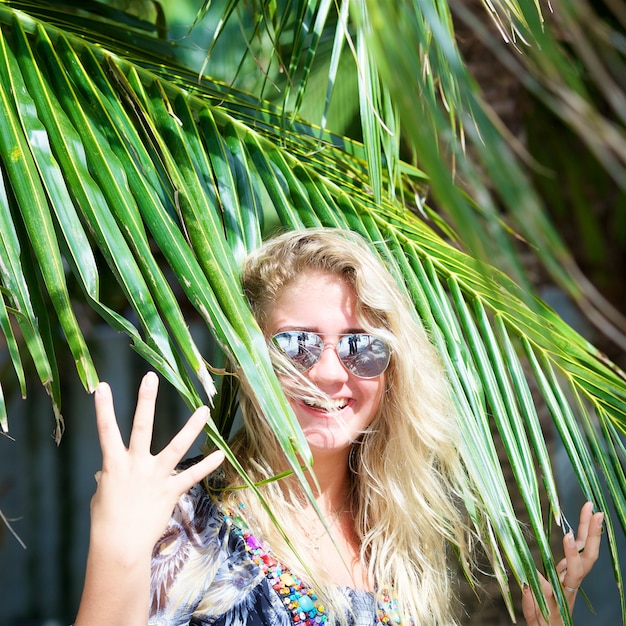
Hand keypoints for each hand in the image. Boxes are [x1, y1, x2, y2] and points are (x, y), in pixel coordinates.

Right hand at [90, 371, 224, 561]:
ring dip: (191, 427)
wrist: (119, 547)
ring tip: (204, 409)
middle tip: (150, 377)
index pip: (105, 430)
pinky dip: (207, 464)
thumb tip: (106, 473)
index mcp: (113, 464)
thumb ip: (108, 478)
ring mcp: (155, 476)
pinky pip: (192, 474)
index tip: (102, 386)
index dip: (103, 407)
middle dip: (145, 400)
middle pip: (141, 426)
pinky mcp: (171, 490)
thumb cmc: (106, 522)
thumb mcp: (103, 494)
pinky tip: (220, 453)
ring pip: (176, 446)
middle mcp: (135, 465)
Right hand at [521, 501, 603, 624]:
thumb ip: (531, 601)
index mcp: (565, 591)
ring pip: (586, 551)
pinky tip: (583, 522)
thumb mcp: (535, 615)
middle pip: (588, 557)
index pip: (573, 571)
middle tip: (595, 512)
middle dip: (592, 534)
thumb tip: (525, 582)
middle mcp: (573, 581)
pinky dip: (582, 535)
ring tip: (592, 509)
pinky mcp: (569, 570)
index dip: (571, 553)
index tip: (567, 535)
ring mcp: (572, 574)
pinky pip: (579, 551)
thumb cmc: (544, 623)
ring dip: (589, 529)